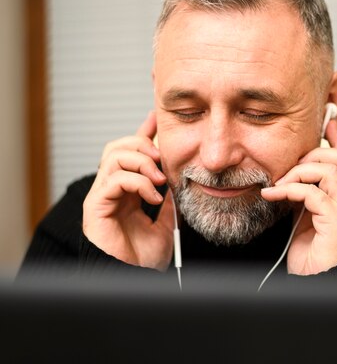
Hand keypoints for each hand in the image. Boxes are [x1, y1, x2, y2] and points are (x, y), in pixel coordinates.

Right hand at [82, 112, 174, 270]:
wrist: (136, 278)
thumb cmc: (145, 257)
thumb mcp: (167, 221)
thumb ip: (169, 199)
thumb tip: (179, 179)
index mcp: (127, 191)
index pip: (131, 153)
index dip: (143, 133)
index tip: (156, 119)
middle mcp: (111, 190)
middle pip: (118, 147)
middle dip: (142, 145)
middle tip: (162, 158)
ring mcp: (102, 197)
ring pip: (114, 156)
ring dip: (142, 162)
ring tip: (160, 180)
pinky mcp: (95, 207)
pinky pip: (114, 179)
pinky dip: (138, 182)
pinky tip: (153, 197)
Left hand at [261, 120, 336, 274]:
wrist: (318, 284)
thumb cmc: (311, 256)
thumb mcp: (306, 218)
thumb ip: (305, 196)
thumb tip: (290, 177)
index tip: (328, 122)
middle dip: (317, 153)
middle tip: (292, 163)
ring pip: (331, 172)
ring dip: (300, 171)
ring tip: (280, 184)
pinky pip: (314, 194)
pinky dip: (290, 190)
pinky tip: (273, 195)